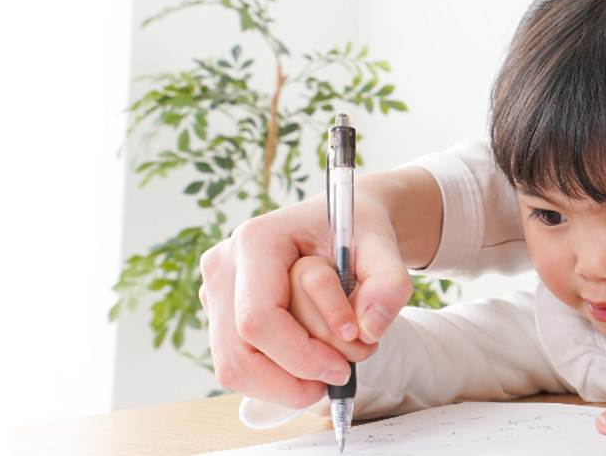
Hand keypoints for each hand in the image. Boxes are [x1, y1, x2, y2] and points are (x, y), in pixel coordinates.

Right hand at [199, 170, 432, 408]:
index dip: (300, 355)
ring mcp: (216, 292)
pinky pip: (238, 365)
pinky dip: (276, 379)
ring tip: (330, 369)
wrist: (342, 220)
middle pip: (237, 354)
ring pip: (233, 368)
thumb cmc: (356, 230)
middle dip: (292, 380)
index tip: (342, 367)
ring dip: (284, 385)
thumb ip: (389, 283)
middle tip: (339, 376)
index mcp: (257, 240)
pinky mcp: (221, 314)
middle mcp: (225, 266)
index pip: (259, 319)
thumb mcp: (384, 248)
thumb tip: (370, 328)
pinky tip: (310, 365)